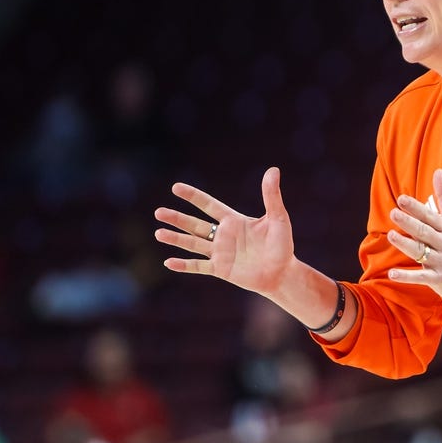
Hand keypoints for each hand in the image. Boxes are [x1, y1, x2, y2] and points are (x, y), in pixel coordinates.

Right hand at [154, 166, 294, 296]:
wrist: (283, 273)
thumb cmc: (282, 245)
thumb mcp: (278, 218)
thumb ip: (271, 195)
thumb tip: (273, 169)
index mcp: (234, 221)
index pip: (209, 205)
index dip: (193, 196)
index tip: (175, 187)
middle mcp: (223, 235)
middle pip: (195, 224)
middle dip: (177, 218)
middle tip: (158, 212)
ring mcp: (220, 253)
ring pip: (193, 244)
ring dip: (176, 238)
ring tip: (158, 233)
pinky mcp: (221, 269)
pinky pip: (199, 266)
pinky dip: (184, 265)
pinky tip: (168, 262)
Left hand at [387, 168, 441, 307]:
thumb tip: (438, 171)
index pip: (430, 216)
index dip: (416, 208)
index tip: (402, 199)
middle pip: (425, 232)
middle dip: (410, 223)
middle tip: (394, 213)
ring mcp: (441, 261)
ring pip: (422, 252)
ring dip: (406, 244)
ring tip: (390, 236)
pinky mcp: (438, 279)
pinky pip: (420, 277)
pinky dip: (406, 277)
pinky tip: (392, 274)